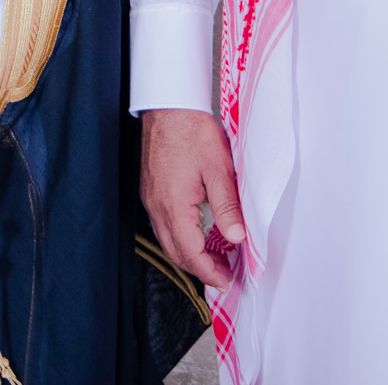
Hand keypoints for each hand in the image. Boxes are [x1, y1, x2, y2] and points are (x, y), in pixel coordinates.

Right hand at [140, 107, 244, 290]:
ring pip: (168, 240)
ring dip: (189, 254)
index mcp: (174, 206)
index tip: (226, 280)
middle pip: (176, 252)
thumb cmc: (191, 131)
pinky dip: (180, 237)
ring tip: (215, 256)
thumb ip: (227, 206)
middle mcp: (157, 207)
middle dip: (200, 268)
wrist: (168, 106)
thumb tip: (237, 238)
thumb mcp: (218, 168)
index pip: (191, 254)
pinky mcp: (151, 191)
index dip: (209, 272)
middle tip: (225, 273)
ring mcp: (151, 200)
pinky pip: (163, 224)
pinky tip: (196, 232)